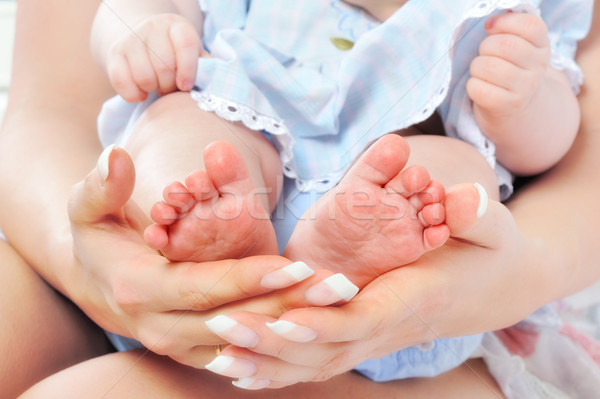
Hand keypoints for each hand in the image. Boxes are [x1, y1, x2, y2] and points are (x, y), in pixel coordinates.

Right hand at [66, 146, 346, 367]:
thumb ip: (102, 185)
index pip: (206, 287)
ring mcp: (177, 346)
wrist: (93, 280)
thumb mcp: (87, 208)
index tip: (298, 264)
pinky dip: (276, 346)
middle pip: (237, 322)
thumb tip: (114, 157)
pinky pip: (240, 357)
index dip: (252, 277)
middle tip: (339, 288)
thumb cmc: (99, 237)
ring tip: (340, 304)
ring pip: (246, 344)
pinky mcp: (192, 353)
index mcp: (140, 290)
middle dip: (291, 306)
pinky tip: (315, 330)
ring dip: (294, 326)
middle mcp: (160, 328)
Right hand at [106, 13, 202, 101]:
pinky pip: (121, 81)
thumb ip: (205, 67)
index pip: (185, 45)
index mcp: (177, 26)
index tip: (186, 86)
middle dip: (170, 85)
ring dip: (153, 90)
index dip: (188, 70)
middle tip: (171, 87)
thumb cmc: (176, 55)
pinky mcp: (114, 53)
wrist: (144, 39)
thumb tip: (212, 81)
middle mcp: (153, 27)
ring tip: (158, 87)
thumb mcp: (194, 55)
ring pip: (144, 77)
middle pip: (164, 66)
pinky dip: (133, 94)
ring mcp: (131, 38)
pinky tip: (142, 93)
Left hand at [199, 200, 542, 388]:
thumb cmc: (489, 253)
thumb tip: (466, 201)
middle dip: (275, 341)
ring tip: (217, 354)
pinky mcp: (364, 339)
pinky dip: (281, 369)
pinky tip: (243, 370)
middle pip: (329, 347)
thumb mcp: (493, 230)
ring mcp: (376, 340)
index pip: (367, 319)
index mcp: (417, 298)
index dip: (326, 323)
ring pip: (319, 362)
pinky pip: (320, 362)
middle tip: (222, 325)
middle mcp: (391, 328)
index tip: (284, 320)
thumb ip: (479, 216)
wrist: (494, 287)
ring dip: (268, 361)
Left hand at [467, 12, 550, 127]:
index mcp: (542, 46)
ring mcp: (524, 88)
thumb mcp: (519, 45)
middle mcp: (538, 67)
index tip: (490, 27)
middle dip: (485, 46)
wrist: (516, 105)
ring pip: (487, 66)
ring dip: (476, 66)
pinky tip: (481, 86)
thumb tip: (494, 16)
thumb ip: (511, 27)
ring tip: (482, 71)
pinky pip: (477, 88)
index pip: (529, 25)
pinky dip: (472, 85)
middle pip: (503, 45)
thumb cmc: (510, 67)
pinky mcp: (507, 105)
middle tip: (486, 54)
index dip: (504, 22)